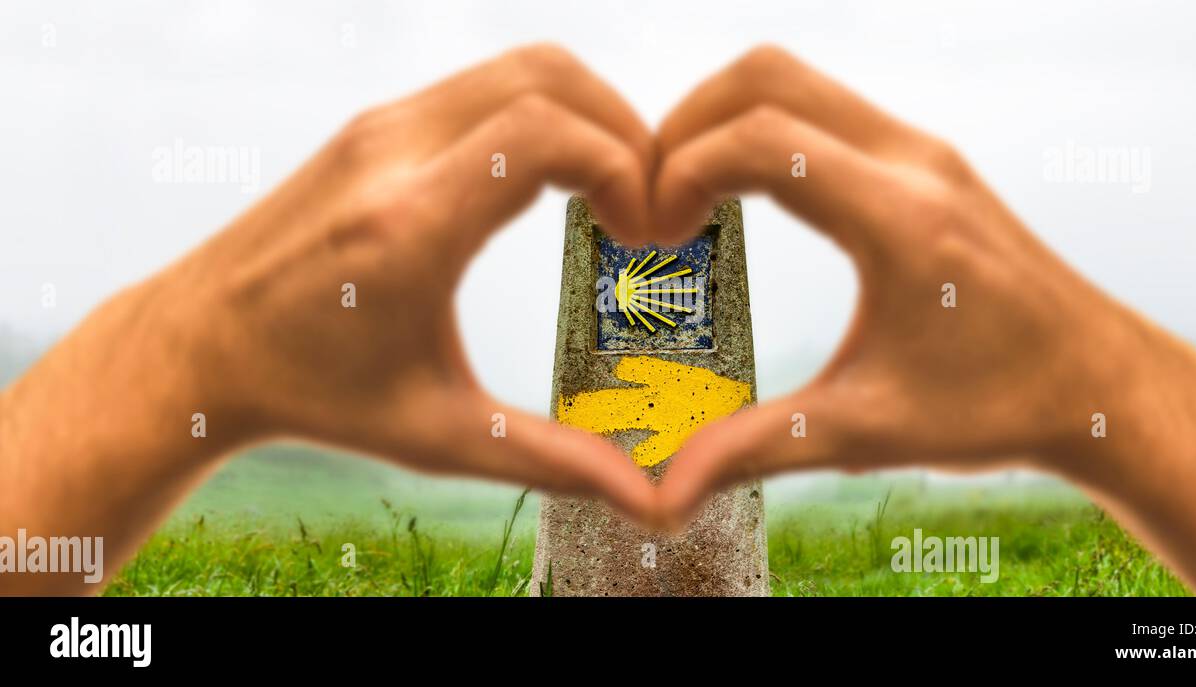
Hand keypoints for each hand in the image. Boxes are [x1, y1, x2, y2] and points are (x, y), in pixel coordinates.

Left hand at [170, 44, 659, 515]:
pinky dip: (543, 113)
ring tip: (612, 189)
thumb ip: (551, 460)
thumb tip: (646, 499)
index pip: (546, 134)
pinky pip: (485, 86)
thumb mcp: (439, 436)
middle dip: (624, 129)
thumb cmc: (314, 393)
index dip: (623, 165)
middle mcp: (393, 156)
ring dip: (587, 114)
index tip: (641, 228)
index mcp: (411, 228)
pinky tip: (555, 180)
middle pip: (548, 76)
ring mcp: (380, 128)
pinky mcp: (375, 125)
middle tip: (646, 201)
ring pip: (520, 68)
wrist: (201, 349)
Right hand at [652, 45, 1135, 507]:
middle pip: (766, 77)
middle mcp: (914, 163)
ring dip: (722, 121)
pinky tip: (743, 197)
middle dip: (684, 125)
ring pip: (794, 80)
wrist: (1100, 385)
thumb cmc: (999, 407)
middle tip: (650, 199)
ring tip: (685, 197)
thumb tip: (664, 494)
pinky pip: (823, 108)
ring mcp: (923, 152)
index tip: (651, 230)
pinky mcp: (925, 161)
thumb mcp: (867, 432)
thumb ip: (756, 449)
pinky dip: (763, 130)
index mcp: (901, 220)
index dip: (680, 171)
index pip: (761, 141)